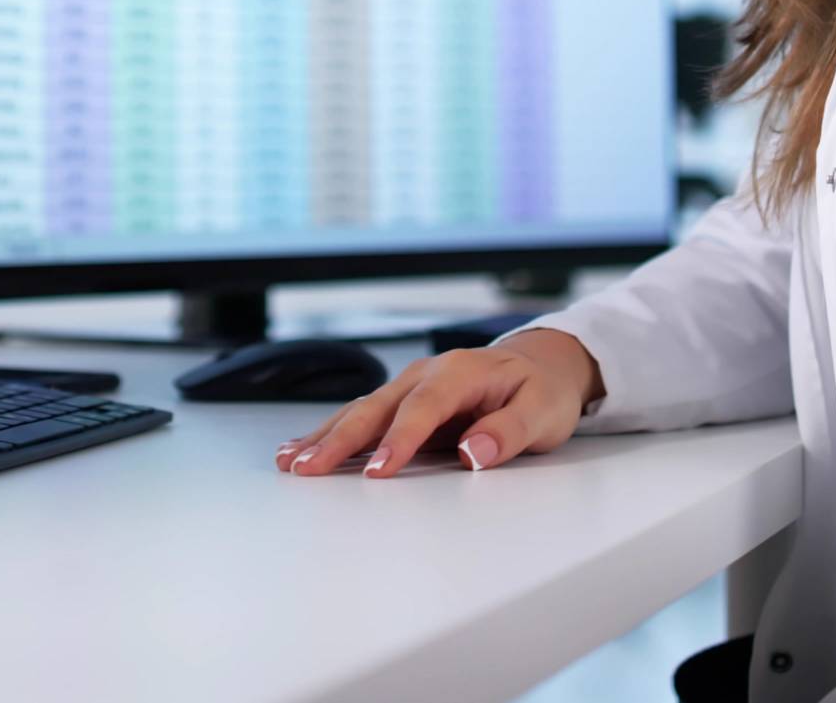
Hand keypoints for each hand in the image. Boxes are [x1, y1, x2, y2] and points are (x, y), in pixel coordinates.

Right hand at [275, 328, 601, 478]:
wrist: (543, 364)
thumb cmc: (542, 390)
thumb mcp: (544, 412)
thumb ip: (510, 431)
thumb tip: (473, 452)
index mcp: (461, 372)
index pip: (424, 408)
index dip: (400, 439)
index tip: (378, 471)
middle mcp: (427, 374)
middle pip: (377, 408)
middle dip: (340, 439)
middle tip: (308, 468)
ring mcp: (410, 386)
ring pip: (361, 412)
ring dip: (325, 437)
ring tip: (291, 462)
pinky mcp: (403, 403)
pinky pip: (363, 418)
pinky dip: (332, 434)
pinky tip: (302, 450)